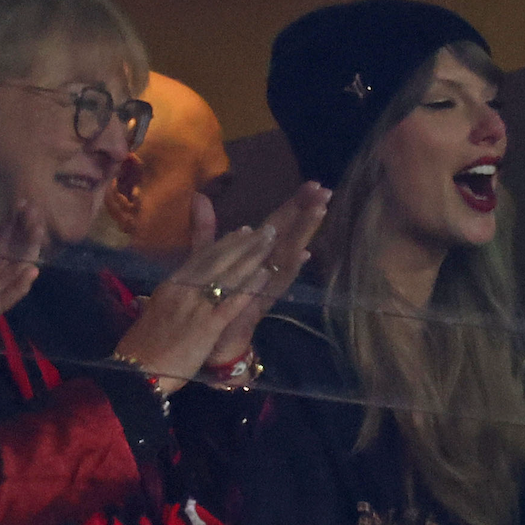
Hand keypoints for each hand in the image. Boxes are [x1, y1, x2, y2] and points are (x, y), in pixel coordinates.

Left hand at [0, 203, 43, 354]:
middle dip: (25, 236)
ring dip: (26, 256)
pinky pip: (0, 302)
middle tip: (38, 216)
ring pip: (10, 276)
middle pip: (9, 256)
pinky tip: (30, 272)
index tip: (26, 206)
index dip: (13, 225)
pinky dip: (16, 289)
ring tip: (39, 235)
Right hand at [113, 222, 277, 393]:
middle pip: (219, 260)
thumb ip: (172, 297)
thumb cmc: (143, 346)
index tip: (244, 232)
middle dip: (245, 244)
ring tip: (270, 242)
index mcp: (171, 284)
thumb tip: (183, 289)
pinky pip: (233, 302)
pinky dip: (250, 287)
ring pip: (228, 275)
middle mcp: (184, 289)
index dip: (225, 243)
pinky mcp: (207, 326)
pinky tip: (265, 275)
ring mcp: (196, 306)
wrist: (137, 371)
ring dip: (252, 257)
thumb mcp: (155, 311)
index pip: (202, 257)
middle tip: (267, 230)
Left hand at [204, 180, 329, 366]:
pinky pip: (276, 285)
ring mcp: (264, 287)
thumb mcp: (207, 260)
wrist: (210, 341)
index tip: (314, 183)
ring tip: (319, 211)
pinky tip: (302, 255)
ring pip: (287, 256)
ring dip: (302, 234)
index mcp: (254, 257)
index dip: (292, 205)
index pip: (276, 225)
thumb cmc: (214, 301)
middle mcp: (265, 270)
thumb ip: (206, 230)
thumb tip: (199, 195)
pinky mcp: (258, 304)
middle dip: (306, 214)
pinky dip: (288, 270)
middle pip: (288, 236)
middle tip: (325, 191)